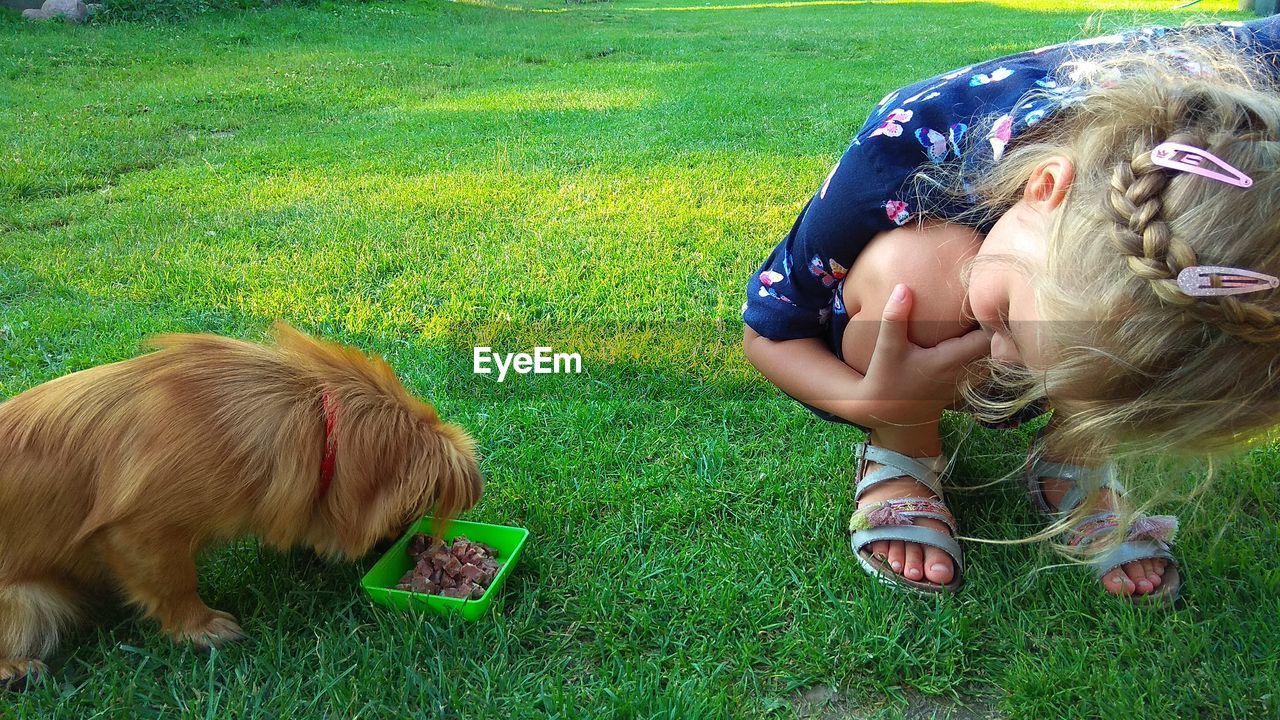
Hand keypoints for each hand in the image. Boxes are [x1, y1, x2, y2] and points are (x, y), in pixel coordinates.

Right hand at [861, 283, 990, 426]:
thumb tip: (903, 287)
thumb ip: (895, 318)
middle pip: (998, 345)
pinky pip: (986, 363)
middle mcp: (964, 373)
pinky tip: (975, 334)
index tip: (986, 299)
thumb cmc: (885, 380)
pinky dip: (987, 349)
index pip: (989, 338)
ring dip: (993, 338)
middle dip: (996, 324)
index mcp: (950, 361)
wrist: (887, 414)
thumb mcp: (887, 349)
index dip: (992, 318)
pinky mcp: (965, 385)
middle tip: (989, 301)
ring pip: (995, 356)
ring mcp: (967, 381)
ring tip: (985, 316)